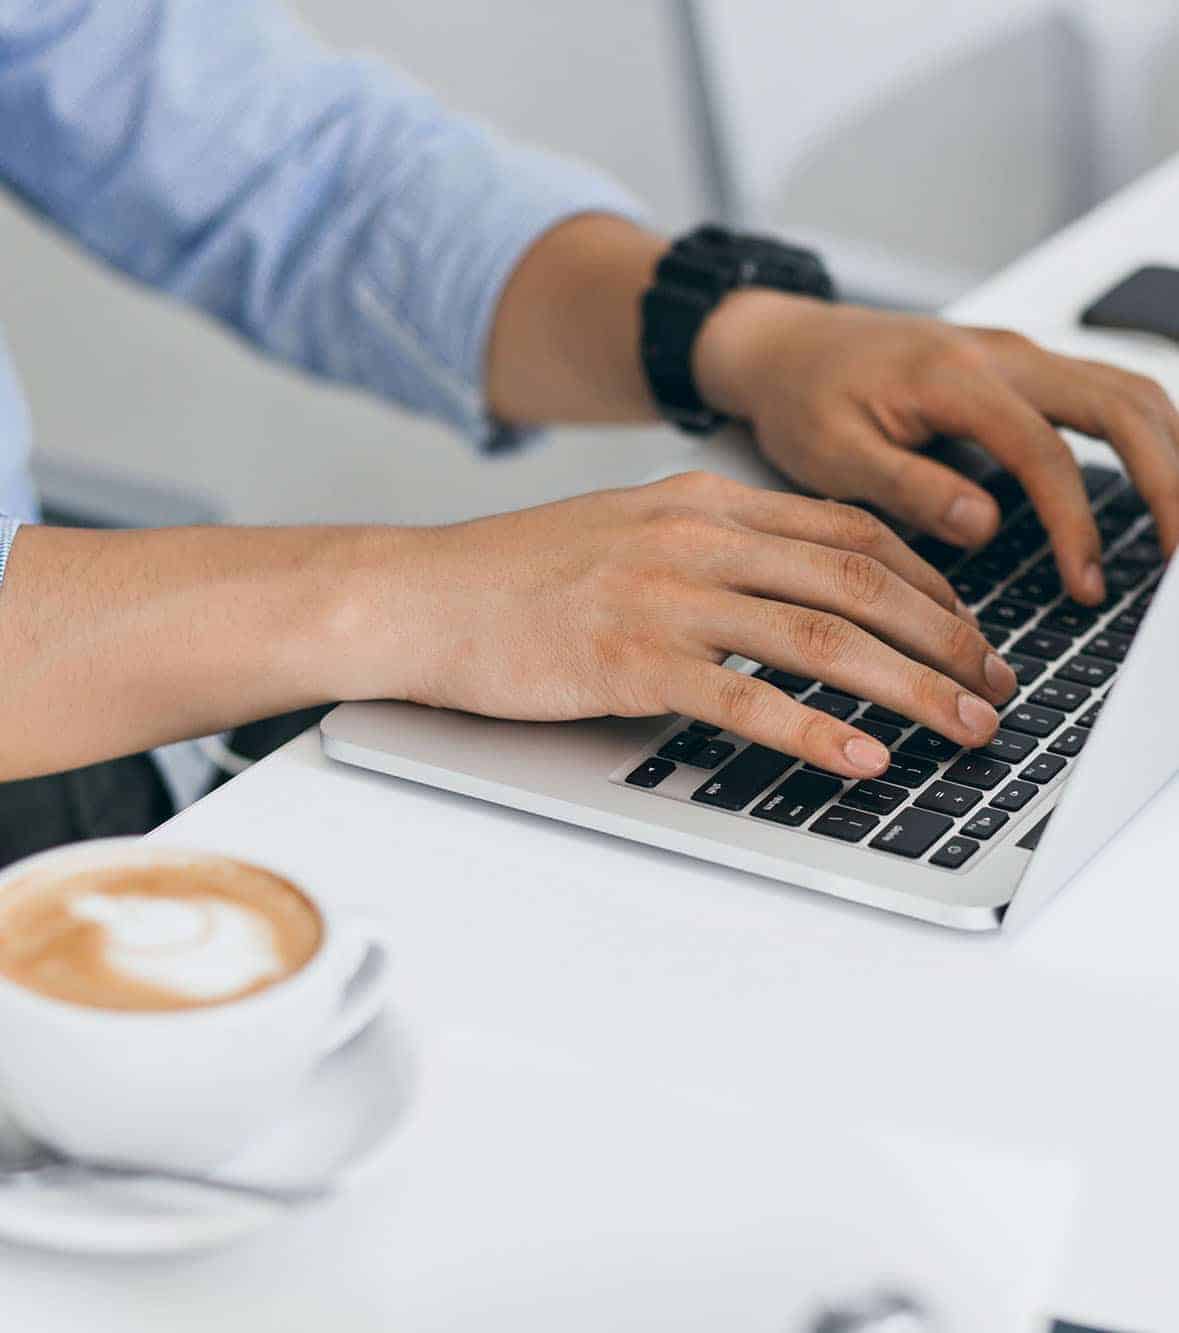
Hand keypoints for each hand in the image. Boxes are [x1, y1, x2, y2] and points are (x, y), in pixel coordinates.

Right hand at [348, 473, 1016, 778]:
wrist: (419, 595)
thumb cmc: (516, 575)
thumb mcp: (627, 531)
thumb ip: (708, 546)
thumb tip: (785, 586)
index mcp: (701, 502)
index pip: (848, 529)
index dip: (928, 581)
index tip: (965, 625)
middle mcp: (695, 538)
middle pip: (857, 579)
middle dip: (946, 635)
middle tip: (994, 684)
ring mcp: (664, 597)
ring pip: (820, 636)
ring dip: (909, 684)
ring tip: (964, 725)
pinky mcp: (629, 661)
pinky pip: (745, 698)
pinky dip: (815, 731)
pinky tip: (862, 758)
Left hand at [694, 292, 1178, 602]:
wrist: (785, 346)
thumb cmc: (802, 398)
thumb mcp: (832, 455)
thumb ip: (908, 487)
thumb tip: (985, 523)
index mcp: (952, 378)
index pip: (1043, 450)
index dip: (1075, 522)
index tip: (1087, 582)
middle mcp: (999, 354)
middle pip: (1120, 402)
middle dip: (1167, 477)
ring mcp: (1015, 355)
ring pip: (1126, 388)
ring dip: (1169, 452)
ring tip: (1178, 528)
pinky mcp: (1018, 368)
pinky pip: (1103, 391)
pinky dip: (1143, 434)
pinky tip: (1156, 482)